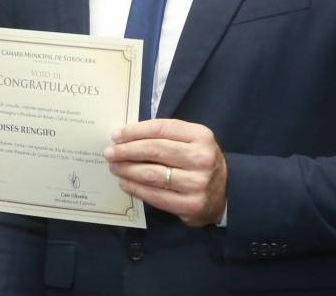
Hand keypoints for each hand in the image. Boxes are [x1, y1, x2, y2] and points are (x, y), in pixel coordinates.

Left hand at [105, 119, 226, 227]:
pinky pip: (155, 196)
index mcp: (201, 136)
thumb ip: (165, 135)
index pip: (160, 129)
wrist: (226, 193)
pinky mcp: (191, 205)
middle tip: (110, 152)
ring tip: (114, 167)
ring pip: (152, 174)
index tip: (116, 135)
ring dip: (127, 170)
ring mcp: (197, 183)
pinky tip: (125, 183)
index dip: (135, 131)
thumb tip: (125, 136)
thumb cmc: (199, 161)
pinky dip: (136, 188)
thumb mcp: (191, 140)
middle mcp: (201, 158)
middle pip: (154, 150)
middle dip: (127, 150)